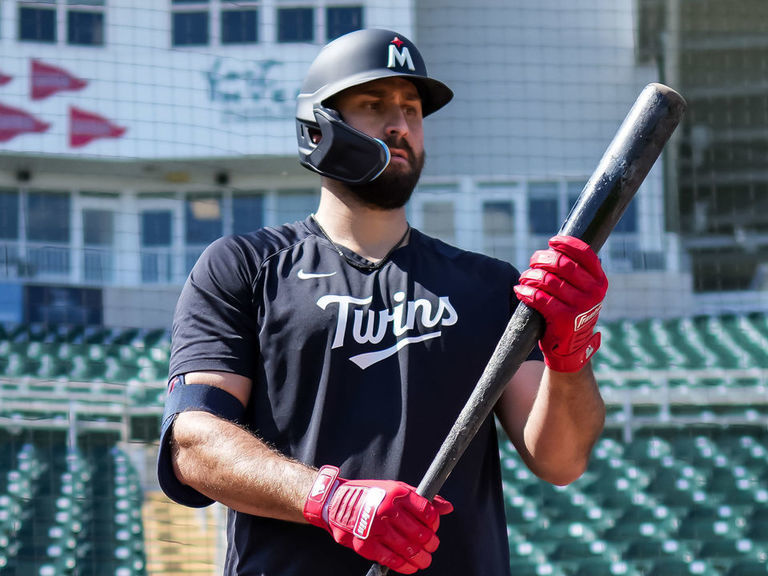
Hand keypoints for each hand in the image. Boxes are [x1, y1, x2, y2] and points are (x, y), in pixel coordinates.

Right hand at [303, 466, 452, 573]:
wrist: (335, 502)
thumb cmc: (370, 494)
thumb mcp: (396, 488)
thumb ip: (422, 498)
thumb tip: (447, 507)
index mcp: (397, 493)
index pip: (427, 513)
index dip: (434, 524)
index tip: (433, 528)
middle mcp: (387, 509)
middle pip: (420, 534)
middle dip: (430, 544)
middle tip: (431, 546)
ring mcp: (376, 528)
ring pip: (408, 549)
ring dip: (420, 558)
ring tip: (424, 560)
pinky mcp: (365, 544)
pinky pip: (391, 559)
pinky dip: (404, 566)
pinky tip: (409, 566)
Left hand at [514, 235, 607, 372]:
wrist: (571, 349)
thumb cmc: (572, 314)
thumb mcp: (582, 293)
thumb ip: (574, 273)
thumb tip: (553, 249)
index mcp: (599, 282)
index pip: (584, 253)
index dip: (566, 243)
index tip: (552, 241)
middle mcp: (593, 292)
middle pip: (562, 263)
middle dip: (542, 259)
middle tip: (533, 262)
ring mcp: (580, 306)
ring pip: (548, 280)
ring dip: (530, 275)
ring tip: (524, 278)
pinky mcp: (564, 318)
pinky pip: (539, 297)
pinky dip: (526, 291)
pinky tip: (520, 290)